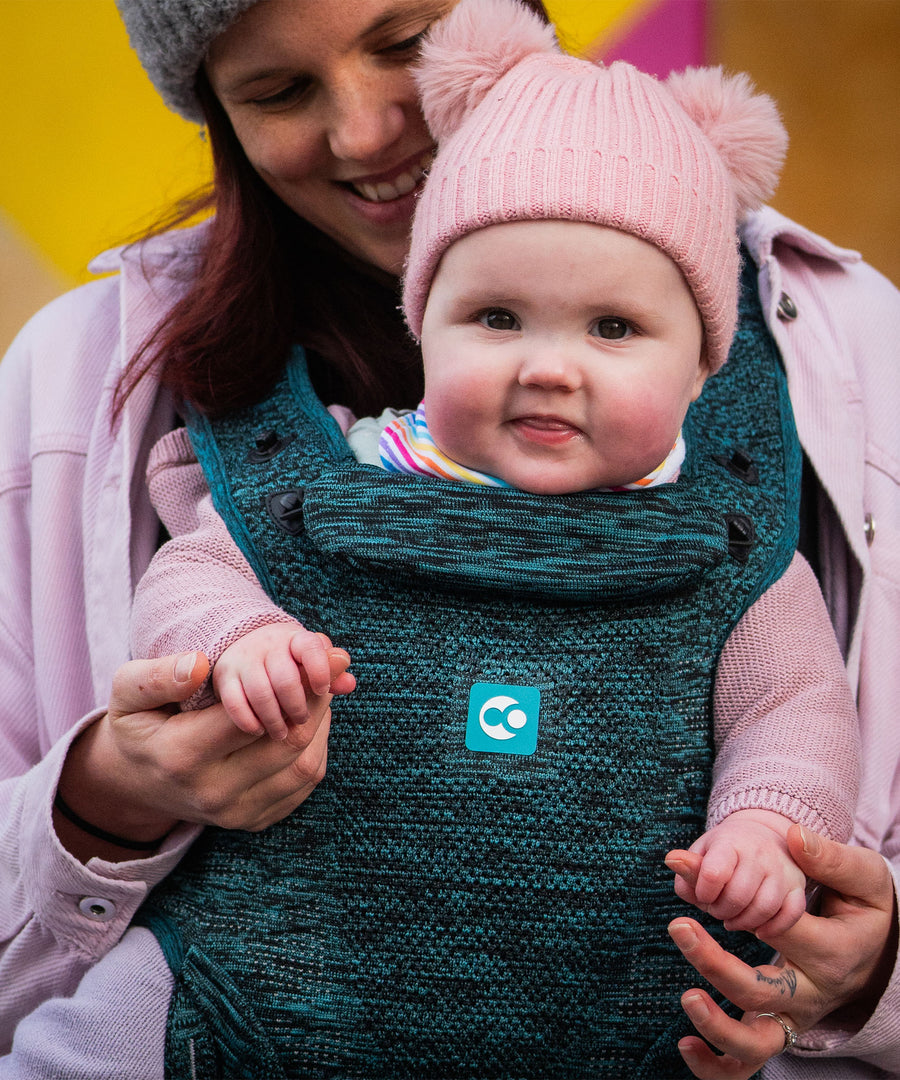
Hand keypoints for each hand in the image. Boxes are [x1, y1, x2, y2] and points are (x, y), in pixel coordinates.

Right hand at [56, 650, 337, 861]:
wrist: (136, 783)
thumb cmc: (138, 726)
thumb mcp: (127, 695)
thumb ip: (157, 676)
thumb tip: (201, 664)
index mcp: (181, 757)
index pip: (250, 718)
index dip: (291, 683)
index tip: (317, 652)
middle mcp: (213, 793)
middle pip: (287, 744)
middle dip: (316, 701)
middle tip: (334, 666)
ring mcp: (237, 813)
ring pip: (304, 766)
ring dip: (322, 724)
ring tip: (323, 689)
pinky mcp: (257, 820)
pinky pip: (303, 784)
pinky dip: (317, 747)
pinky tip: (312, 719)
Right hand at [213, 625, 354, 739]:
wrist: (247, 646)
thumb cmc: (289, 661)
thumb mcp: (309, 662)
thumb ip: (330, 674)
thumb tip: (349, 683)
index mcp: (296, 639)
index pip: (311, 647)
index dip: (320, 669)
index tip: (322, 690)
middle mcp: (268, 644)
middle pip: (286, 677)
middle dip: (296, 705)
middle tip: (301, 720)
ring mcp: (244, 658)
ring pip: (260, 691)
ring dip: (274, 718)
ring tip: (281, 733)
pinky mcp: (224, 674)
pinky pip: (235, 701)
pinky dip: (248, 719)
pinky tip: (258, 730)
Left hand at [667, 810, 806, 935]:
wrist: (762, 836)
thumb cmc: (724, 851)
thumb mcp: (702, 852)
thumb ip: (688, 867)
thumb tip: (673, 861)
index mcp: (730, 841)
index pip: (713, 873)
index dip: (703, 893)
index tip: (702, 895)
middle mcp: (759, 853)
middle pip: (738, 895)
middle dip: (721, 910)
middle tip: (716, 910)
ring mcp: (782, 870)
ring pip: (765, 907)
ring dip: (744, 922)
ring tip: (732, 920)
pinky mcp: (798, 887)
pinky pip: (792, 914)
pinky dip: (774, 928)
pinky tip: (760, 931)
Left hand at [667, 825, 897, 1078]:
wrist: (881, 953)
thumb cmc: (866, 909)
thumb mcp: (864, 878)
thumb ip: (830, 858)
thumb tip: (794, 836)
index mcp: (831, 952)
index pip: (775, 924)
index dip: (728, 894)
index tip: (683, 865)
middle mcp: (811, 993)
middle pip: (760, 992)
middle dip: (715, 963)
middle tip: (678, 925)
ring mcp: (794, 1017)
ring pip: (756, 1043)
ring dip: (717, 1026)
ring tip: (686, 997)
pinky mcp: (779, 1028)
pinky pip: (748, 1063)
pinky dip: (717, 1064)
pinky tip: (685, 1047)